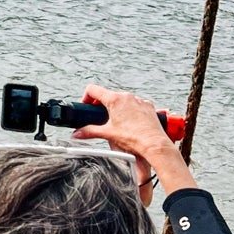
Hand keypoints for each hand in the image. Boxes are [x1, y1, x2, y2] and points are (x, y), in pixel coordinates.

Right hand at [72, 85, 196, 198]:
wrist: (154, 144)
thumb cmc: (134, 138)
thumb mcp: (107, 134)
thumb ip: (89, 132)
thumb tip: (78, 133)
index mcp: (115, 100)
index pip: (93, 90)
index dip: (86, 98)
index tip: (86, 107)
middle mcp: (127, 97)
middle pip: (108, 95)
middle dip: (101, 106)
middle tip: (99, 118)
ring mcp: (139, 101)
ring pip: (122, 100)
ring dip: (116, 108)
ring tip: (116, 122)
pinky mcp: (148, 106)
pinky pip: (135, 104)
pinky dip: (129, 110)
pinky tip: (130, 123)